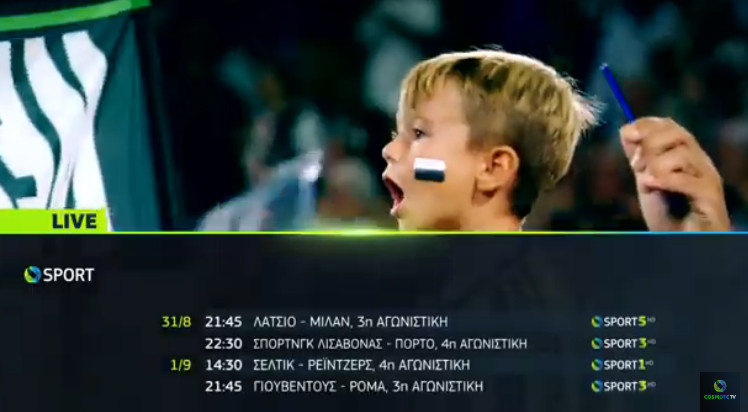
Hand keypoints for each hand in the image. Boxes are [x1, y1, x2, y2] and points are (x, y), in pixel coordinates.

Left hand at [619, 117, 729, 231]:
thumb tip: (626, 130)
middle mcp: (700, 162)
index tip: (627, 135)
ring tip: (645, 181)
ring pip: (682, 155)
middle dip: (649, 144)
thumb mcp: (648, 180)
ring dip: (656, 165)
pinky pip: (688, 180)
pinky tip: (650, 185)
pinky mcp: (709, 197)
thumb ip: (640, 158)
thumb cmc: (668, 214)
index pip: (669, 125)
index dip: (646, 125)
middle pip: (677, 134)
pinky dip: (665, 180)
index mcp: (685, 155)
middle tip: (635, 165)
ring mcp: (707, 178)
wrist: (681, 241)